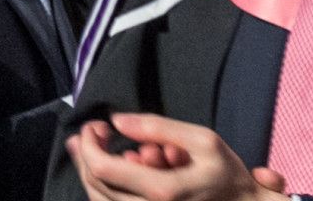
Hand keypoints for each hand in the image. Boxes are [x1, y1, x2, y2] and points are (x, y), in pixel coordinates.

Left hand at [70, 116, 278, 200]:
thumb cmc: (229, 176)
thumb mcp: (203, 141)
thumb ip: (158, 128)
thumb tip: (116, 120)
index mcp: (162, 191)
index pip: (102, 168)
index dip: (88, 144)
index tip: (96, 126)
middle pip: (95, 185)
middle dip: (83, 155)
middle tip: (88, 134)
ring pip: (99, 199)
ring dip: (89, 171)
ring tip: (89, 148)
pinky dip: (103, 188)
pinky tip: (109, 170)